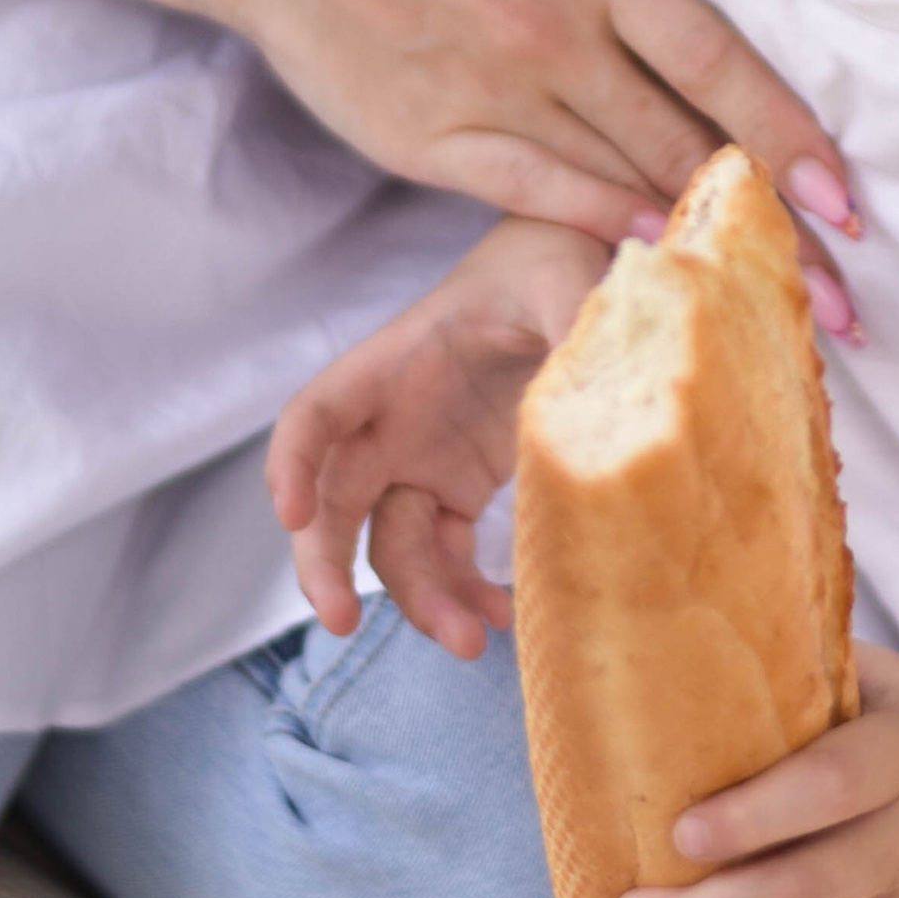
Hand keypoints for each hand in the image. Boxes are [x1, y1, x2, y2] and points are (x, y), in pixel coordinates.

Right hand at [215, 0, 861, 272]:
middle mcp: (557, 28)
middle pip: (687, 145)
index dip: (793, 139)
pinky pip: (537, 195)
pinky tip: (649, 268)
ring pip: (622, 180)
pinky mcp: (433, 138)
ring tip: (765, 311)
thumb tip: (705, 64)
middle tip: (840, 304)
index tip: (848, 206)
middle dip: (772, 231)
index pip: (722, 64)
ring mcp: (495, 87)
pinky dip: (600, 231)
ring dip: (699, 251)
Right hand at [267, 216, 609, 651]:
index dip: (291, 464)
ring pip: (391, 544)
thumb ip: (576, 321)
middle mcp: (395, 419)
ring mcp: (425, 459)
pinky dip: (462, 591)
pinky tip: (500, 617)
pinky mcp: (463, 486)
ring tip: (471, 641)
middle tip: (341, 621)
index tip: (291, 514)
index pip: (315, 415)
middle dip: (324, 563)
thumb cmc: (555, 256)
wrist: (577, 263)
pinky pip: (443, 554)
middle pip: (334, 500)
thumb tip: (607, 384)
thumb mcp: (568, 278)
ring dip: (419, 597)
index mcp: (397, 362)